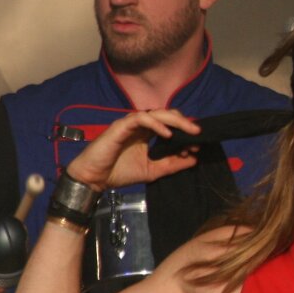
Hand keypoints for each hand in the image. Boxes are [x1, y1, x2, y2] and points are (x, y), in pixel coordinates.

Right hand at [65, 109, 201, 191]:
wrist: (94, 179)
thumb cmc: (119, 172)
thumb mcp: (153, 170)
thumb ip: (172, 164)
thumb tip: (195, 159)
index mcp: (147, 133)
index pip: (171, 124)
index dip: (186, 132)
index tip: (198, 145)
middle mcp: (140, 125)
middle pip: (167, 114)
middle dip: (185, 122)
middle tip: (199, 133)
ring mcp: (130, 124)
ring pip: (157, 112)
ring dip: (175, 121)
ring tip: (190, 131)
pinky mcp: (120, 126)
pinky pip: (141, 118)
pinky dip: (157, 124)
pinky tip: (168, 135)